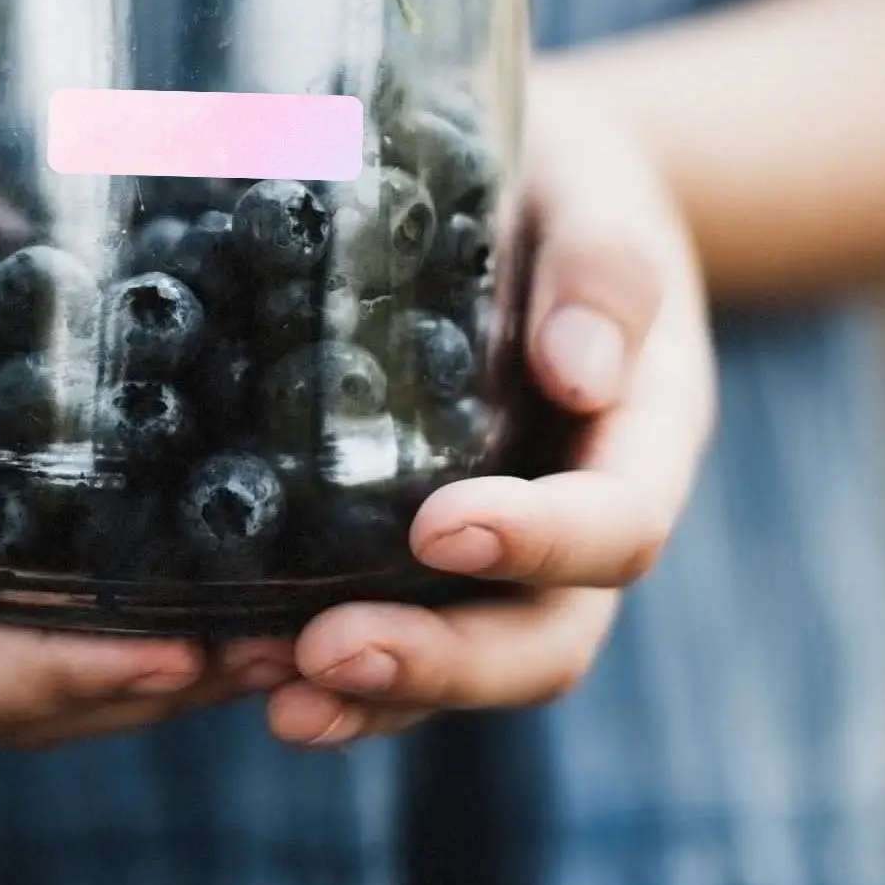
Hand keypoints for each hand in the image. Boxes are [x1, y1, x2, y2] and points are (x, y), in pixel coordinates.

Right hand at [0, 147, 286, 748]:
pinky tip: (257, 579)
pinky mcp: (1, 555)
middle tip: (274, 653)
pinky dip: (169, 606)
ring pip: (64, 671)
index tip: (170, 653)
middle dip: (145, 690)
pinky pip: (82, 605)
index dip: (52, 680)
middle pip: (19, 699)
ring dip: (178, 671)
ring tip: (293, 635)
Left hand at [268, 70, 715, 744]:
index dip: (538, 544)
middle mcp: (577, 510)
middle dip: (443, 660)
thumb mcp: (599, 201)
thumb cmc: (570, 187)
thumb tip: (580, 373)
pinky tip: (241, 656)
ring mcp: (503, 535)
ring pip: (464, 650)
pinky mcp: (420, 532)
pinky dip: (329, 652)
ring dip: (377, 689)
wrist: (534, 189)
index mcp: (643, 436)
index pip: (617, 526)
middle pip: (542, 634)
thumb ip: (605, 272)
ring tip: (278, 697)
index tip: (438, 529)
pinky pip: (392, 612)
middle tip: (327, 656)